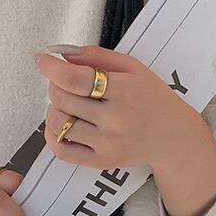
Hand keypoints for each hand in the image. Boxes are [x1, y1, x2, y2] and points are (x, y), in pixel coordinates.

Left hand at [36, 43, 215, 173]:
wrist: (172, 136)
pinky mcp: (101, 162)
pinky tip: (61, 123)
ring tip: (68, 102)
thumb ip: (96, 56)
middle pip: (62, 99)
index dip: (52, 68)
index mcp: (124, 91)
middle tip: (64, 81)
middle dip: (55, 85)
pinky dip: (53, 134)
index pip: (75, 79)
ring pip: (58, 123)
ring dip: (54, 108)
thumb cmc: (151, 97)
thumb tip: (62, 53)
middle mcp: (115, 121)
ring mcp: (107, 144)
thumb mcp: (132, 67)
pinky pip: (61, 150)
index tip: (43, 60)